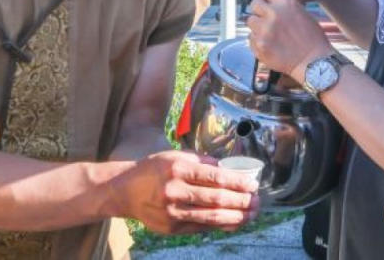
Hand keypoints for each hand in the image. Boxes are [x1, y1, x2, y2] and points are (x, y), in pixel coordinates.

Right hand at [111, 150, 257, 234]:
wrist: (125, 191)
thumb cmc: (153, 170)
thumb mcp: (174, 156)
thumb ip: (200, 162)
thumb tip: (229, 169)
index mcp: (178, 168)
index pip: (216, 177)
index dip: (237, 182)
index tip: (252, 184)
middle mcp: (175, 190)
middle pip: (217, 198)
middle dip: (242, 201)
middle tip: (257, 201)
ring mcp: (173, 211)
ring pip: (212, 216)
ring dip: (237, 216)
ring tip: (251, 214)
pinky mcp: (172, 227)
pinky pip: (202, 226)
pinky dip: (221, 225)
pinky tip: (234, 222)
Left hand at [247, 0, 334, 77]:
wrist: (314, 63)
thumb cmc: (312, 38)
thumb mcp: (301, 13)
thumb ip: (284, 5)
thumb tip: (267, 1)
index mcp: (285, 2)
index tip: (267, 1)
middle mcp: (272, 13)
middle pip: (254, 3)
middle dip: (260, 10)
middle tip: (267, 19)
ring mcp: (264, 30)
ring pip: (250, 21)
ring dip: (258, 25)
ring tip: (270, 34)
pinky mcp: (259, 45)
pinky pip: (251, 37)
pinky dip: (258, 40)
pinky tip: (270, 45)